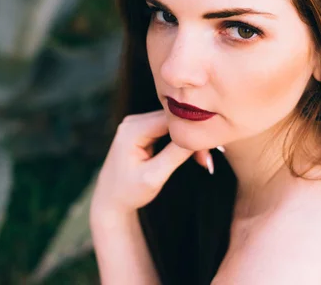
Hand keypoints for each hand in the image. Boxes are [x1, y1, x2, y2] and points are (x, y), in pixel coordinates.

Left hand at [90, 109, 213, 218]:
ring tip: (204, 162)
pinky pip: (170, 130)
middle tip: (208, 161)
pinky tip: (195, 157)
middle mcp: (133, 121)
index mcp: (132, 129)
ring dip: (190, 142)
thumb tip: (198, 137)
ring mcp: (138, 124)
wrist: (110, 201)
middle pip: (174, 120)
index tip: (209, 151)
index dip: (191, 131)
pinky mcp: (144, 130)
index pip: (170, 120)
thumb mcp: (153, 177)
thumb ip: (174, 155)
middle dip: (193, 138)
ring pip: (174, 125)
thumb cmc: (129, 192)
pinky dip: (182, 143)